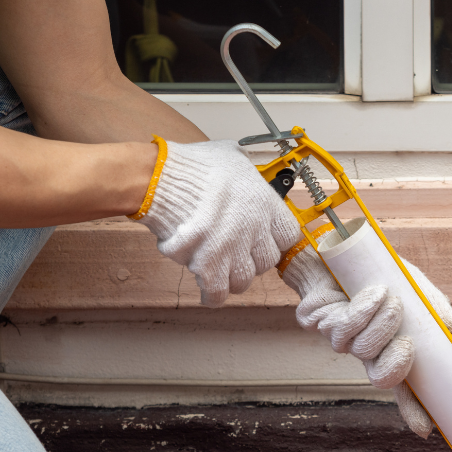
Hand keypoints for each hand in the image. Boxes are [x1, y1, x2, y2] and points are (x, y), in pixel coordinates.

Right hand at [134, 138, 301, 306]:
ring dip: (233, 277)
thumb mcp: (231, 155)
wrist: (163, 179)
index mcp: (266, 204)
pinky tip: (209, 292)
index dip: (276, 240)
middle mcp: (255, 229)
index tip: (265, 240)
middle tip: (237, 254)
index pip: (288, 235)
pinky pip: (219, 293)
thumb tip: (245, 169)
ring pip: (244, 280)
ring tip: (220, 269)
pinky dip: (213, 296)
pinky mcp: (209, 266)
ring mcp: (233, 250)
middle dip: (253, 260)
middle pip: (267, 261)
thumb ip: (246, 170)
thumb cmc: (193, 166)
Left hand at [280, 244, 451, 437]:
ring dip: (382, 324)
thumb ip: (439, 314)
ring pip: (362, 350)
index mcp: (390, 348)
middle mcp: (365, 350)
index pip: (404, 388)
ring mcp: (340, 339)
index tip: (426, 429)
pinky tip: (374, 292)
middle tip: (407, 343)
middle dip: (396, 364)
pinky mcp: (316, 323)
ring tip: (390, 298)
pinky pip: (342, 327)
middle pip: (380, 377)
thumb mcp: (419, 292)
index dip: (414, 410)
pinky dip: (363, 309)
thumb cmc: (381, 272)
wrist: (342, 248)